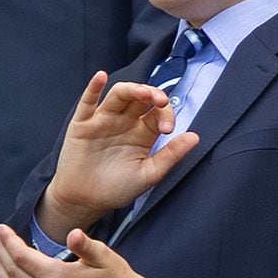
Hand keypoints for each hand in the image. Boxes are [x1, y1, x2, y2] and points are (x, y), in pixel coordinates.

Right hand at [41, 71, 199, 236]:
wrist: (86, 201)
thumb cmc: (117, 188)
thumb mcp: (149, 174)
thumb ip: (171, 155)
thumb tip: (195, 137)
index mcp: (143, 132)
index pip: (158, 111)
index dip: (166, 114)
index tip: (168, 129)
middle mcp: (125, 121)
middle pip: (141, 97)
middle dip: (153, 94)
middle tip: (160, 101)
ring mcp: (103, 120)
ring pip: (119, 94)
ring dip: (132, 89)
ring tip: (142, 92)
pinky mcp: (82, 124)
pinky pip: (88, 102)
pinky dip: (94, 87)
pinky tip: (101, 77)